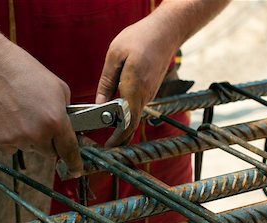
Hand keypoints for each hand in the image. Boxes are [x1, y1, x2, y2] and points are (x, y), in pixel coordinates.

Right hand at [0, 43, 82, 176]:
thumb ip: (66, 112)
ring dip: (28, 138)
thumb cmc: (26, 73)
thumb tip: (69, 127)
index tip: (76, 170)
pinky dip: (11, 137)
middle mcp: (37, 135)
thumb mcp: (59, 88)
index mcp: (56, 122)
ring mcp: (17, 139)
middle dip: (48, 142)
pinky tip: (7, 118)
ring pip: (29, 148)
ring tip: (20, 114)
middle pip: (49, 152)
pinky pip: (11, 147)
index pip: (69, 151)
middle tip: (39, 122)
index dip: (74, 163)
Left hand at [96, 10, 178, 146]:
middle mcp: (144, 95)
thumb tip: (99, 104)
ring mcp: (150, 93)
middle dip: (119, 137)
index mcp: (133, 88)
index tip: (108, 149)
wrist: (167, 30)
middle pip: (131, 123)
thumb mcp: (115, 55)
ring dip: (122, 125)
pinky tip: (115, 113)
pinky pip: (137, 106)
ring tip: (106, 133)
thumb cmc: (140, 38)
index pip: (128, 122)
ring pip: (134, 115)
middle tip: (104, 146)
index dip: (118, 139)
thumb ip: (106, 82)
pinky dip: (127, 113)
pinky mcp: (150, 89)